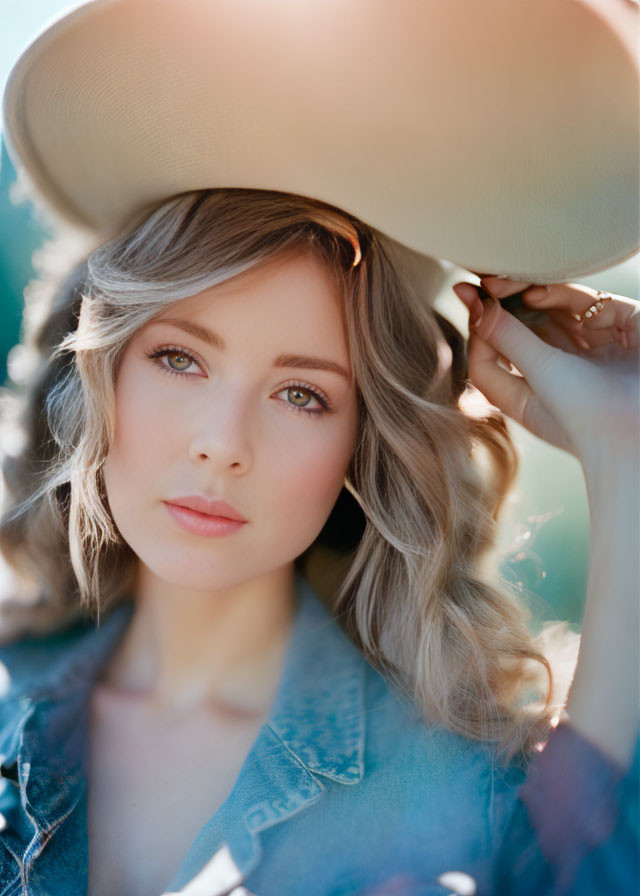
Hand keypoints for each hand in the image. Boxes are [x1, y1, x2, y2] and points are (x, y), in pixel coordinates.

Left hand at [451, 276, 638, 468]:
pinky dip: (568, 297)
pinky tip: (542, 294)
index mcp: (532, 393)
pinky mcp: (625, 330)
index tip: (467, 296)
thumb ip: (506, 336)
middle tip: (484, 278)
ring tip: (509, 283)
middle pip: (526, 327)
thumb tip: (474, 303)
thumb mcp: (538, 372)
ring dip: (532, 293)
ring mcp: (594, 350)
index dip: (478, 327)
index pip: (492, 356)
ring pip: (558, 311)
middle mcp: (562, 371)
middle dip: (505, 303)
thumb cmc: (587, 413)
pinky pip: (593, 305)